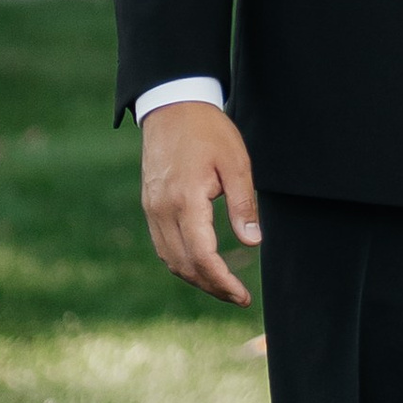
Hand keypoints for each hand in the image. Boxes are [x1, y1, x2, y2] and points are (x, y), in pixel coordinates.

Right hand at [139, 100, 261, 304]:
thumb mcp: (236, 163)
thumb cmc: (209, 131)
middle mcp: (162, 210)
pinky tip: (201, 265)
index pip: (202, 256)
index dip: (222, 282)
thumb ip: (243, 205)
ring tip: (222, 286)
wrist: (172, 105)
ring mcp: (152, 209)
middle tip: (238, 297)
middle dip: (211, 287)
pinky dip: (182, 262)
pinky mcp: (149, 205)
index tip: (243, 296)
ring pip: (170, 259)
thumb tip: (252, 242)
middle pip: (184, 265)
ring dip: (195, 278)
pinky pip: (163, 245)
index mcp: (185, 200)